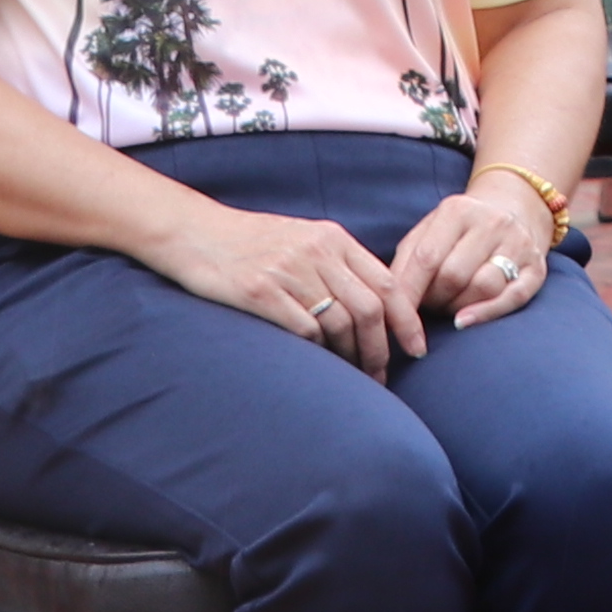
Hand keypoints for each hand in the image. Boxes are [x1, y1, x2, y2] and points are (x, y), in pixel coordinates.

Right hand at [150, 200, 418, 367]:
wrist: (194, 233)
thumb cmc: (251, 244)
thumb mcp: (302, 240)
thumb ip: (338, 265)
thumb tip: (377, 307)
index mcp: (332, 238)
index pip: (387, 283)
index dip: (407, 321)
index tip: (417, 349)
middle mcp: (315, 252)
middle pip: (369, 309)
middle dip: (381, 350)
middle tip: (381, 376)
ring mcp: (288, 271)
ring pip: (340, 324)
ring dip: (352, 358)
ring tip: (352, 377)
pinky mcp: (260, 292)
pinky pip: (305, 331)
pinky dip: (318, 353)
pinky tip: (318, 364)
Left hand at [388, 174, 563, 334]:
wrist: (514, 208)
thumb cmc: (459, 229)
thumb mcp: (429, 230)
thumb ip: (407, 259)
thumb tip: (388, 299)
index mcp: (458, 210)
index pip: (427, 258)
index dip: (407, 292)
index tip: (391, 317)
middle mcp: (492, 222)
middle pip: (454, 276)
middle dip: (433, 300)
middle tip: (427, 306)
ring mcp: (518, 244)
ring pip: (483, 288)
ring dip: (456, 308)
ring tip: (447, 308)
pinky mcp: (536, 268)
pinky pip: (513, 298)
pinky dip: (487, 314)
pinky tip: (464, 323)